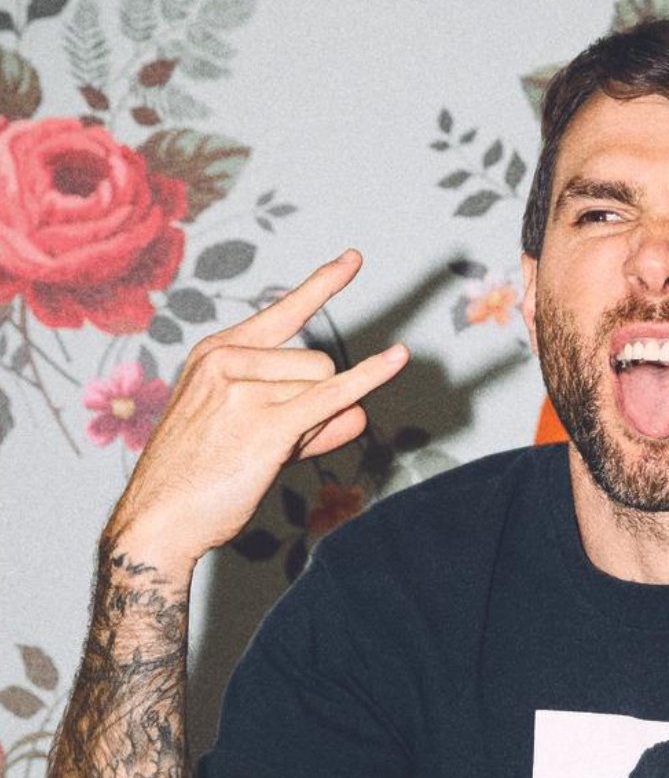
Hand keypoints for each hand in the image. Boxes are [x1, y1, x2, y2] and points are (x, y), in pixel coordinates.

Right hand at [106, 249, 407, 575]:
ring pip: (323, 387)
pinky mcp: (265, 424)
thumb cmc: (198, 479)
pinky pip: (333, 395)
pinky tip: (399, 358)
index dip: (323, 285)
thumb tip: (361, 414)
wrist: (160, 518)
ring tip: (266, 452)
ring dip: (314, 425)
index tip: (354, 259)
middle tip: (273, 443)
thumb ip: (309, 423)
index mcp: (217, 352)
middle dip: (313, 404)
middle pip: (316, 363)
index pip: (283, 312)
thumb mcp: (250, 436)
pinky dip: (370, 377)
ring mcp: (244, 389)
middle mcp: (228, 360)